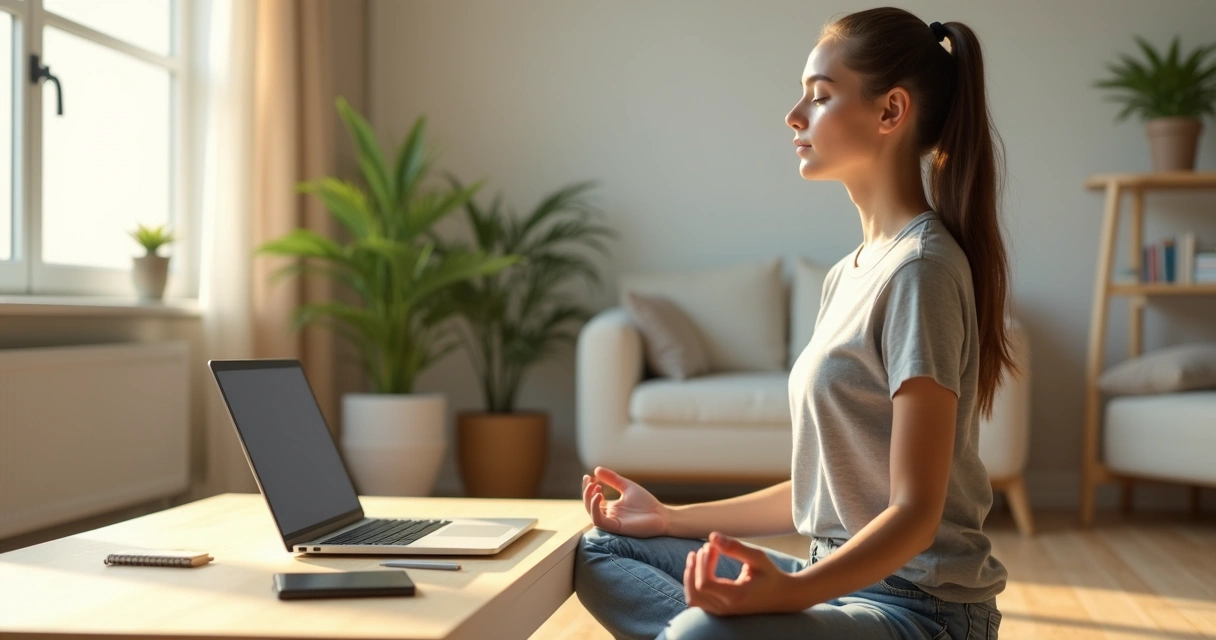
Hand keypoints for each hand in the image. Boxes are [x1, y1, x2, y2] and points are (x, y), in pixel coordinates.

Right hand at [581, 467, 668, 537]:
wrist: (661, 515)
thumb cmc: (646, 503)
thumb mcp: (626, 486)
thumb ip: (612, 479)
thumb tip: (596, 469)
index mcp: (610, 509)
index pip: (592, 500)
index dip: (587, 488)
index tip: (589, 476)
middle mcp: (609, 516)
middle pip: (589, 506)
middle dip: (586, 492)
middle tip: (591, 480)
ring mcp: (612, 523)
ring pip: (592, 514)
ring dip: (589, 500)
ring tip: (595, 486)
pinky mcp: (616, 527)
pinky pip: (599, 521)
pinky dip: (595, 508)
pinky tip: (599, 495)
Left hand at [683, 532, 805, 615]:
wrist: (782, 596)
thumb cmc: (770, 575)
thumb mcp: (758, 558)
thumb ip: (735, 548)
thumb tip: (712, 536)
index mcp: (736, 596)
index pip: (705, 583)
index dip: (703, 562)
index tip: (711, 546)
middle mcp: (726, 607)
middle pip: (695, 592)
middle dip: (694, 567)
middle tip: (704, 548)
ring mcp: (721, 611)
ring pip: (692, 598)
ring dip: (689, 576)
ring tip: (695, 556)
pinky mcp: (719, 610)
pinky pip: (697, 600)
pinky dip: (693, 583)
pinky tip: (698, 567)